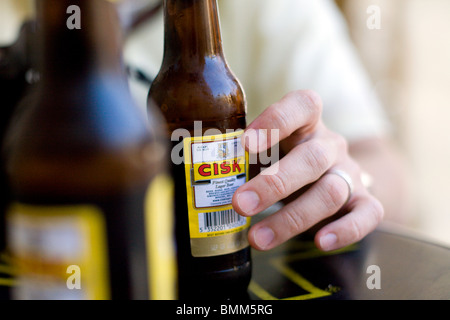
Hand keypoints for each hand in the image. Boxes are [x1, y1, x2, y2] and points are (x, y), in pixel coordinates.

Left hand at [232, 90, 383, 250]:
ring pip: (331, 192)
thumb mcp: (265, 151)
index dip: (276, 121)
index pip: (302, 106)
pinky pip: (367, 214)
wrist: (328, 176)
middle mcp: (330, 145)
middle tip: (239, 204)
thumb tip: (197, 170)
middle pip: (312, 158)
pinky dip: (346, 230)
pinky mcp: (363, 201)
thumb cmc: (284, 160)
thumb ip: (242, 156)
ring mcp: (349, 173)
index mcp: (306, 123)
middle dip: (274, 184)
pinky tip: (321, 242)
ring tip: (257, 238)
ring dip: (292, 218)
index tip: (245, 143)